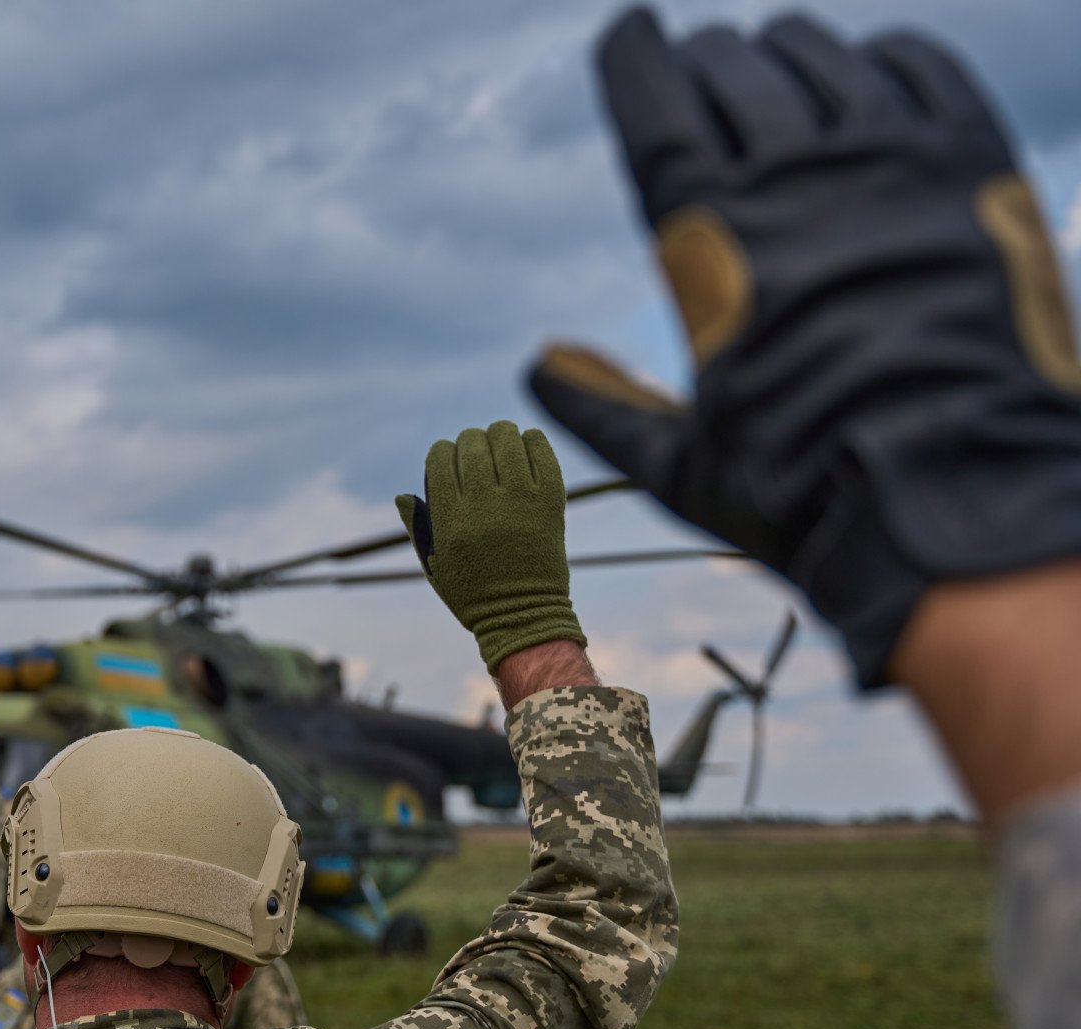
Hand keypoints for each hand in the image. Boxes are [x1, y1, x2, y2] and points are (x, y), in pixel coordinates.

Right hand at [396, 422, 585, 671]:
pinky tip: (525, 446)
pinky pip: (541, 451)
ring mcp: (520, 502)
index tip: (447, 457)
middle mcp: (484, 506)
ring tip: (500, 444)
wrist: (523, 615)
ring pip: (506, 438)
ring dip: (499, 434)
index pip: (440, 458)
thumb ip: (417, 528)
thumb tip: (403, 494)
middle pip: (472, 444)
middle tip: (476, 450)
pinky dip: (531, 440)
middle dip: (469, 440)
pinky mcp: (550, 501)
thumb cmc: (472, 593)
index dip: (441, 451)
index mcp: (451, 520)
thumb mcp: (433, 566)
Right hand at [528, 9, 1080, 686]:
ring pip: (824, 57)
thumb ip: (602, 407)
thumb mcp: (681, 466)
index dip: (634, 56)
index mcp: (709, 238)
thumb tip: (539, 366)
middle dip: (707, 60)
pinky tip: (871, 72)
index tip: (627, 31)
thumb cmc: (804, 490)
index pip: (656, 103)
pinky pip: (923, 69)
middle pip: (735, 70)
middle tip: (701, 67)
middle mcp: (796, 177)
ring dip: (787, 53)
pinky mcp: (973, 168)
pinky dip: (885, 59)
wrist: (957, 496)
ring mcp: (891, 163)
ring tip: (778, 65)